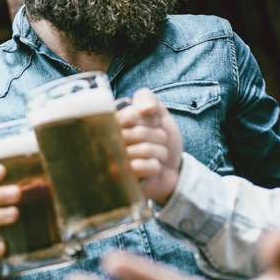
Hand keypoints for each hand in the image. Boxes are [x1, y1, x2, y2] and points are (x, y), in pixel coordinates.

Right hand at [118, 88, 183, 203]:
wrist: (172, 169)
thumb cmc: (159, 139)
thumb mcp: (157, 113)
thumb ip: (147, 98)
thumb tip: (146, 108)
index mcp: (112, 123)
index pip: (132, 115)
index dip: (150, 120)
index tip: (154, 124)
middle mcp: (107, 143)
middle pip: (139, 133)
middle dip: (158, 136)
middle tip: (158, 142)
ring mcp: (113, 164)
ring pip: (144, 150)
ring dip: (160, 152)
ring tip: (157, 156)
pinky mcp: (123, 182)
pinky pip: (146, 167)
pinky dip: (156, 166)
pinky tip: (152, 169)